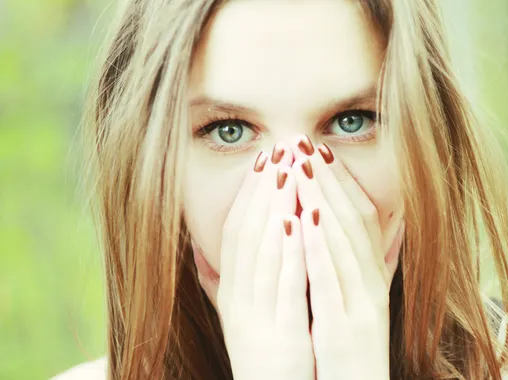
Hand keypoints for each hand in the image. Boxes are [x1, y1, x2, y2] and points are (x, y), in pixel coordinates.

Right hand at [194, 146, 314, 379]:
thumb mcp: (238, 317)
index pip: (235, 233)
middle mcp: (238, 300)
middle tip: (279, 150)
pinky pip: (285, 283)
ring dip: (277, 207)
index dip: (248, 195)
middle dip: (264, 189)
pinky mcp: (281, 333)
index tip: (263, 162)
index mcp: (232, 293)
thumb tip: (202, 253)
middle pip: (248, 233)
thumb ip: (222, 285)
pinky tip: (300, 218)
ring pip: (264, 250)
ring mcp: (257, 316)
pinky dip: (291, 248)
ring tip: (290, 170)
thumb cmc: (262, 356)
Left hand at [291, 137, 404, 379]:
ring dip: (321, 201)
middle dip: (328, 181)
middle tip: (305, 145)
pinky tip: (304, 218)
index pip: (363, 222)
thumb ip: (362, 274)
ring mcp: (361, 307)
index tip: (323, 155)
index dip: (344, 185)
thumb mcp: (360, 310)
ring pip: (342, 244)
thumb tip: (369, 239)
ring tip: (301, 166)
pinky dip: (318, 247)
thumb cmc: (353, 357)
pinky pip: (329, 281)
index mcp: (373, 281)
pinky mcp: (345, 329)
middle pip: (352, 223)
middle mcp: (372, 288)